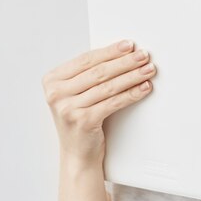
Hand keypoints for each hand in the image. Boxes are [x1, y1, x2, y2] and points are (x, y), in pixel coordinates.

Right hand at [42, 39, 156, 164]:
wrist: (77, 154)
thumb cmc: (80, 118)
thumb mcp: (76, 93)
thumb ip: (89, 73)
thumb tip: (122, 52)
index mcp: (52, 80)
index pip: (86, 59)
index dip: (110, 51)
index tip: (129, 45)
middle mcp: (56, 94)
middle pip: (98, 72)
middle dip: (125, 62)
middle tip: (143, 55)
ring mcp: (68, 108)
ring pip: (108, 86)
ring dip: (132, 76)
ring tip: (148, 69)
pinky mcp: (83, 121)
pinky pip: (114, 102)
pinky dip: (132, 93)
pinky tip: (144, 87)